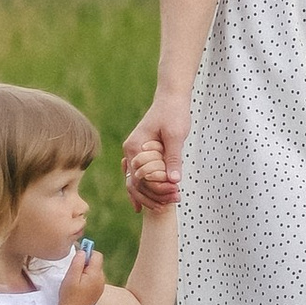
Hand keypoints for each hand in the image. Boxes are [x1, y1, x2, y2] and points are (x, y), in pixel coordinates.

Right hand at [54, 244, 107, 304]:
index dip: (87, 253)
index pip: (97, 255)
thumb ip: (78, 262)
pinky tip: (79, 287)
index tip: (77, 258)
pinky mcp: (98, 292)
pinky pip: (95, 280)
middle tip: (74, 272)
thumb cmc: (69, 295)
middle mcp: (102, 279)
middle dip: (86, 263)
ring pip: (95, 271)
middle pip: (96, 263)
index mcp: (96, 274)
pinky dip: (88, 279)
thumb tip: (83, 251)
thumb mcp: (71, 276)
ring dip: (86, 272)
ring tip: (76, 281)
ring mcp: (101, 286)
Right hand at [122, 89, 190, 203]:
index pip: (141, 178)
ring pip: (136, 181)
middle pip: (136, 183)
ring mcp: (134, 152)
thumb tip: (173, 181)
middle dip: (153, 196)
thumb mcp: (175, 135)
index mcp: (135, 147)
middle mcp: (130, 151)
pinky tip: (147, 201)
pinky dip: (143, 188)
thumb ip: (173, 157)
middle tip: (173, 203)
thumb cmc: (173, 113)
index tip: (175, 195)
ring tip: (164, 206)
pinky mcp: (141, 153)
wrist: (171, 98)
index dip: (157, 191)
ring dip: (149, 194)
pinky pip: (138, 174)